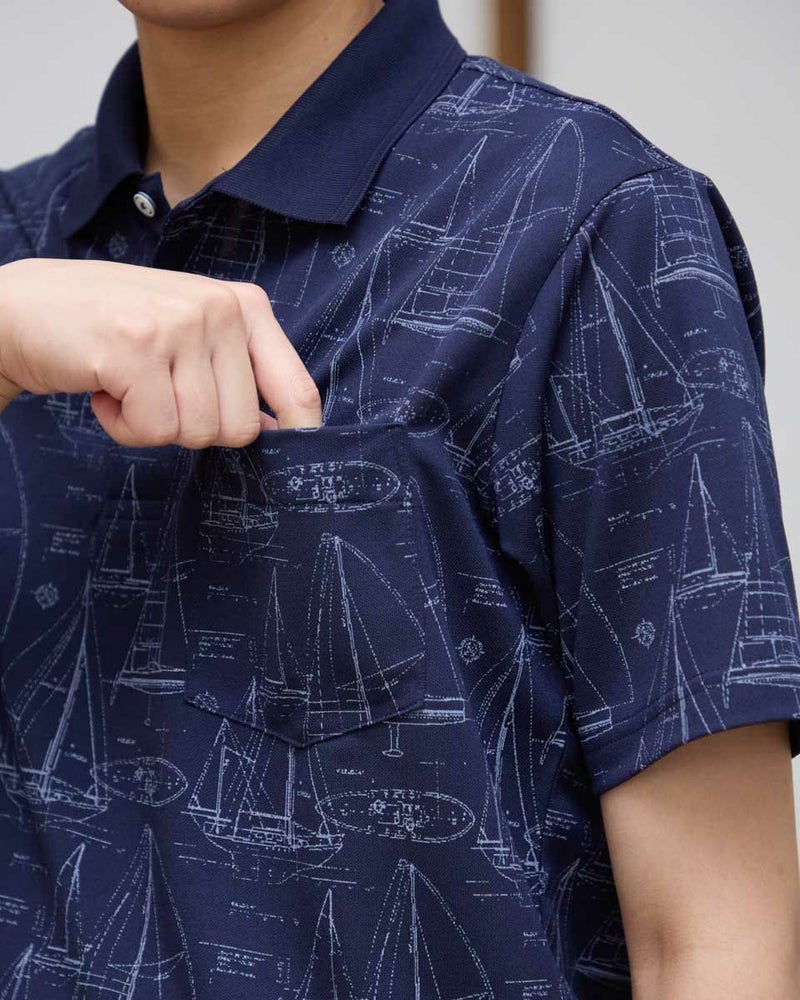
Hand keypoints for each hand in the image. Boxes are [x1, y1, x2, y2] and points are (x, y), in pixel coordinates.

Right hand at [0, 257, 321, 444]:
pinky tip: (105, 387)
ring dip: (153, 426)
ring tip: (128, 384)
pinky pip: (154, 431)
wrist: (21, 306)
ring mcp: (178, 324)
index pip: (298, 389)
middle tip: (156, 393)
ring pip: (197, 433)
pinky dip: (123, 427)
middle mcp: (219, 308)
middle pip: (242, 428)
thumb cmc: (112, 329)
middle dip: (193, 428)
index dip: (298, 436)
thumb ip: (238, 373)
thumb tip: (282, 429)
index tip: (291, 462)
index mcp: (244, 305)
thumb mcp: (190, 334)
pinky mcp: (137, 349)